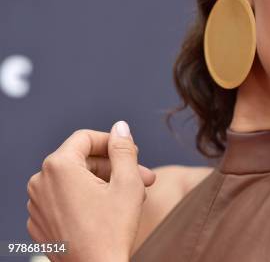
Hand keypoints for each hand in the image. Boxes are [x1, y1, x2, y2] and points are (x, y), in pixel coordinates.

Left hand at [26, 121, 155, 261]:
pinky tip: (110, 212)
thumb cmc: (111, 231)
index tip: (133, 153)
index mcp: (58, 167)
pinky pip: (65, 200)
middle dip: (114, 167)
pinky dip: (87, 200)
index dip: (113, 142)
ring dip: (104, 183)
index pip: (85, 138)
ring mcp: (37, 205)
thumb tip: (120, 127)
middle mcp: (40, 182)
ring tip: (131, 197)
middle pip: (81, 161)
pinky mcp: (40, 223)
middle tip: (143, 178)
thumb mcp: (127, 182)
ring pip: (75, 181)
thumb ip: (124, 148)